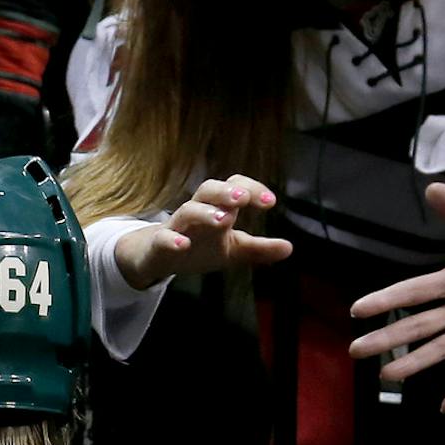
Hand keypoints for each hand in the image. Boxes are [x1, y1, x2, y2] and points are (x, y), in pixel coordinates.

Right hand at [112, 175, 294, 290]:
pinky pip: (162, 238)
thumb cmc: (197, 248)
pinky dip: (171, 239)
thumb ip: (259, 249)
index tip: (271, 203)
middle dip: (226, 192)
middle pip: (208, 190)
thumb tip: (289, 248)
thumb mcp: (232, 251)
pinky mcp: (158, 245)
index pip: (234, 187)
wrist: (154, 258)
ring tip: (223, 220)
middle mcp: (196, 212)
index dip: (252, 190)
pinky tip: (182, 244)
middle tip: (243, 198)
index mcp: (216, 209)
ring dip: (205, 212)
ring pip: (187, 211)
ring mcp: (176, 227)